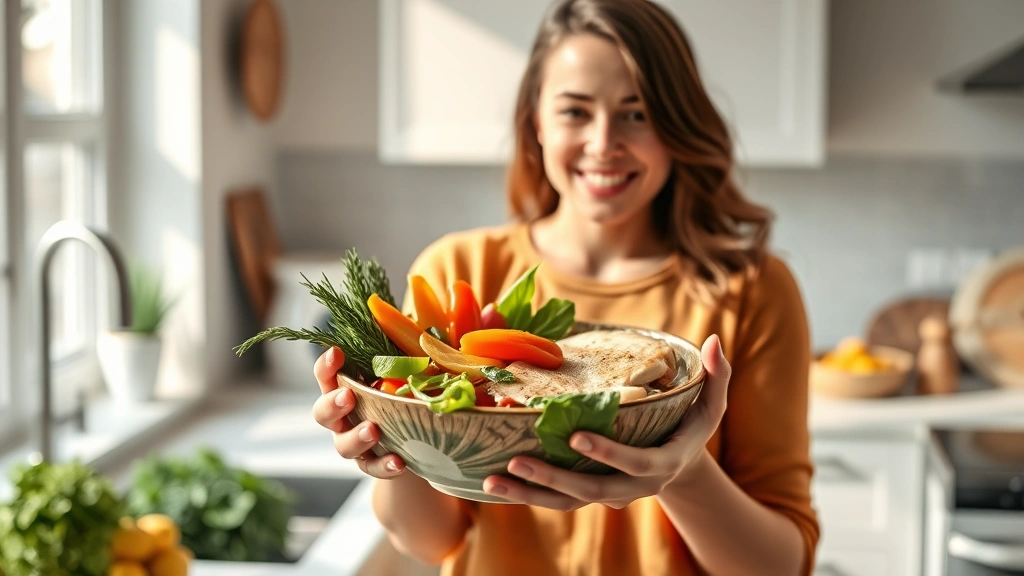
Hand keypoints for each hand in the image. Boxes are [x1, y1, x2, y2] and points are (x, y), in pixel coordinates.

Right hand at [311, 346, 406, 478]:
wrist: (418, 438)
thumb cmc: (406, 392)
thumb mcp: (408, 368)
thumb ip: (410, 347)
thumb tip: (429, 321)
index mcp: (346, 387)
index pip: (327, 375)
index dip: (326, 366)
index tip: (336, 353)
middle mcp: (344, 416)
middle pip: (323, 413)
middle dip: (332, 404)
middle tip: (348, 396)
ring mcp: (355, 442)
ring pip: (343, 445)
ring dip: (356, 437)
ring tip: (373, 430)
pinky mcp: (373, 464)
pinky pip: (373, 468)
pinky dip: (384, 465)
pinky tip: (399, 461)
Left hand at [481, 334, 730, 510]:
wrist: (680, 465)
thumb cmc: (692, 425)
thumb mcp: (711, 404)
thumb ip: (717, 376)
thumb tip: (716, 341)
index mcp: (662, 463)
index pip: (634, 463)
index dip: (607, 453)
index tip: (576, 437)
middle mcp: (633, 488)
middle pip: (590, 490)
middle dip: (553, 479)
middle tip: (517, 461)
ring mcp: (609, 495)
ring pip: (566, 502)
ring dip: (529, 494)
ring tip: (492, 480)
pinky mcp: (589, 495)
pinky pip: (555, 500)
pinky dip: (525, 495)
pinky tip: (492, 483)